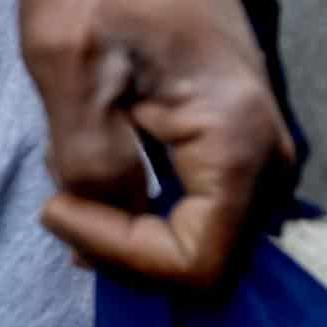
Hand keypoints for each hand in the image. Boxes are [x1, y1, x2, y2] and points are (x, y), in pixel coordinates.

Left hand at [23, 0, 295, 285]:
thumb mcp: (69, 60)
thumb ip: (90, 159)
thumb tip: (111, 218)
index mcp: (239, 145)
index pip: (195, 264)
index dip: (121, 255)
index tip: (57, 206)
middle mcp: (269, 164)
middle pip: (205, 262)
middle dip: (127, 247)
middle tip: (65, 198)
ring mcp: (262, 157)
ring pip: (201, 240)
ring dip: (133, 230)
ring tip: (80, 180)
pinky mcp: (242, 147)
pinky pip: (202, 211)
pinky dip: (146, 209)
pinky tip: (106, 173)